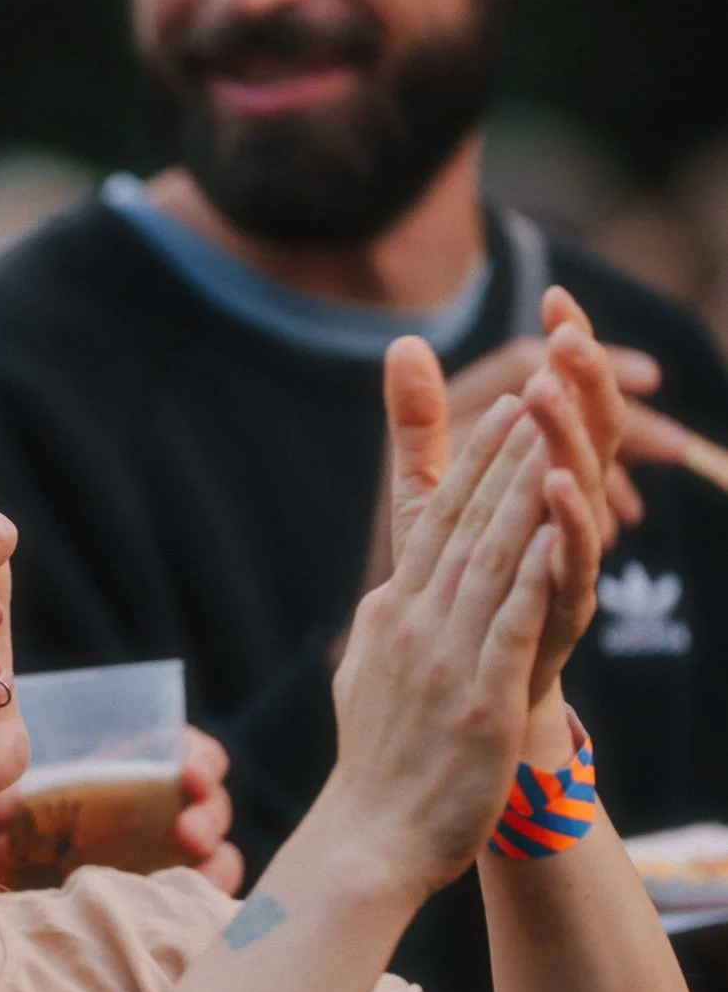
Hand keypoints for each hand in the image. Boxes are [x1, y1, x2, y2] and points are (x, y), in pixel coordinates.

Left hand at [0, 724, 243, 894]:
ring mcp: (157, 865)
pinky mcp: (152, 912)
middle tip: (187, 832)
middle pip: (209, 806)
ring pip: (213, 858)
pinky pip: (194, 909)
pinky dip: (203, 909)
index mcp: (122, 772)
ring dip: (214, 864)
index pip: (184, 754)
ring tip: (194, 875)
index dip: (197, 758)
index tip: (187, 773)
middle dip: (208, 814)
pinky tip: (191, 915)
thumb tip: (4, 815)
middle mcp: (149, 816)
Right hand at [329, 393, 584, 897]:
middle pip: (461, 523)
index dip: (471, 461)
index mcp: (390, 614)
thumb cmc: (377, 769)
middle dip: (501, 454)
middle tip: (534, 390)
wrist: (368, 842)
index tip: (503, 409)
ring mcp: (444, 660)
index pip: (431, 521)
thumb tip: (388, 599)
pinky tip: (551, 530)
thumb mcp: (367, 676)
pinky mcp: (478, 700)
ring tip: (548, 436)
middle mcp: (411, 625)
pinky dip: (530, 572)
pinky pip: (509, 623)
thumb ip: (386, 629)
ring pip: (487, 558)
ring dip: (519, 492)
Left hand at [387, 296, 612, 701]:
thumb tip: (403, 340)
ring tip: (551, 394)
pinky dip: (569, 520)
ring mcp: (569, 560)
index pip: (565, 397)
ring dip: (570, 440)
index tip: (556, 296)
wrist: (460, 695)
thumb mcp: (430, 495)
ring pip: (585, 489)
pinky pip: (576, 559)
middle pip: (589, 432)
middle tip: (567, 335)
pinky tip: (556, 483)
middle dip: (582, 382)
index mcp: (543, 477)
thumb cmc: (455, 588)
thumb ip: (422, 423)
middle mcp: (568, 511)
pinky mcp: (563, 610)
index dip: (568, 349)